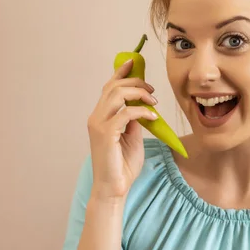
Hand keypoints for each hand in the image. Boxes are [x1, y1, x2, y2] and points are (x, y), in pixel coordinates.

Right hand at [86, 59, 157, 201]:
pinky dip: (142, 112)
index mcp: (101, 116)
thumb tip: (142, 105)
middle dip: (135, 82)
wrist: (115, 188)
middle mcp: (96, 117)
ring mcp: (99, 125)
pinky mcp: (105, 134)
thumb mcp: (133, 136)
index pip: (109, 87)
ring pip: (117, 94)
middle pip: (113, 86)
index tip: (134, 61)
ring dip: (139, 94)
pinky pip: (126, 113)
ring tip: (153, 103)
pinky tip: (153, 119)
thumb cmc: (123, 165)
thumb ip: (134, 120)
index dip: (120, 71)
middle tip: (152, 91)